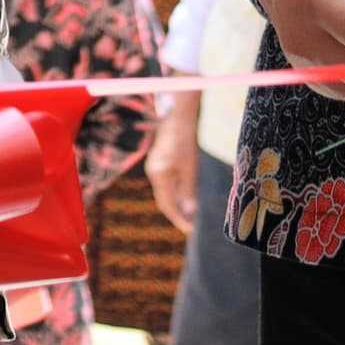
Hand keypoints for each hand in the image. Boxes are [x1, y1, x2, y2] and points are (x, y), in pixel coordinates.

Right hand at [145, 95, 199, 232]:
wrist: (177, 114)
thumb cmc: (185, 139)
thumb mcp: (190, 167)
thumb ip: (188, 190)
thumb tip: (190, 212)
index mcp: (159, 175)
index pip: (167, 205)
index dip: (179, 219)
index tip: (190, 230)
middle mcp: (153, 172)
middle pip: (164, 200)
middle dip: (177, 214)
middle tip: (191, 226)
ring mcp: (154, 166)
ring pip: (164, 192)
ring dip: (177, 204)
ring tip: (191, 214)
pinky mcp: (158, 161)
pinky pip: (165, 183)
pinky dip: (175, 192)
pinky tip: (186, 196)